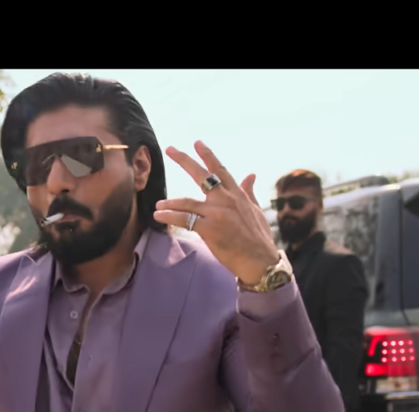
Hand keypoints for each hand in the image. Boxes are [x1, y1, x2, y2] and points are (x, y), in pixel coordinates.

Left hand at [153, 141, 277, 284]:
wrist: (260, 261)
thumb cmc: (259, 238)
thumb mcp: (256, 210)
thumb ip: (248, 192)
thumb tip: (251, 175)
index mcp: (237, 195)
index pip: (220, 170)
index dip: (208, 155)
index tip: (197, 143)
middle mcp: (226, 200)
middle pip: (202, 175)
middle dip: (184, 160)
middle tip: (170, 149)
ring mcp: (217, 213)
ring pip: (187, 202)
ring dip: (170, 202)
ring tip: (158, 204)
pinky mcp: (209, 229)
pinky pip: (184, 220)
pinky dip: (169, 217)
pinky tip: (158, 216)